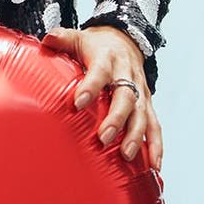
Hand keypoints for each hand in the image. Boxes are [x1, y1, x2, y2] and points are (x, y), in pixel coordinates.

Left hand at [40, 25, 162, 168]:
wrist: (126, 40)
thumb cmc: (97, 45)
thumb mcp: (79, 38)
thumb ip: (63, 39)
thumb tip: (47, 38)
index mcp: (108, 60)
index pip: (99, 73)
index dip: (90, 87)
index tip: (78, 102)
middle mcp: (127, 76)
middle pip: (126, 98)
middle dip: (116, 119)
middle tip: (104, 137)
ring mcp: (140, 92)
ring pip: (143, 115)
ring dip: (136, 136)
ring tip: (127, 155)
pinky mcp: (147, 104)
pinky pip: (155, 126)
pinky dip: (156, 146)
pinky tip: (154, 165)